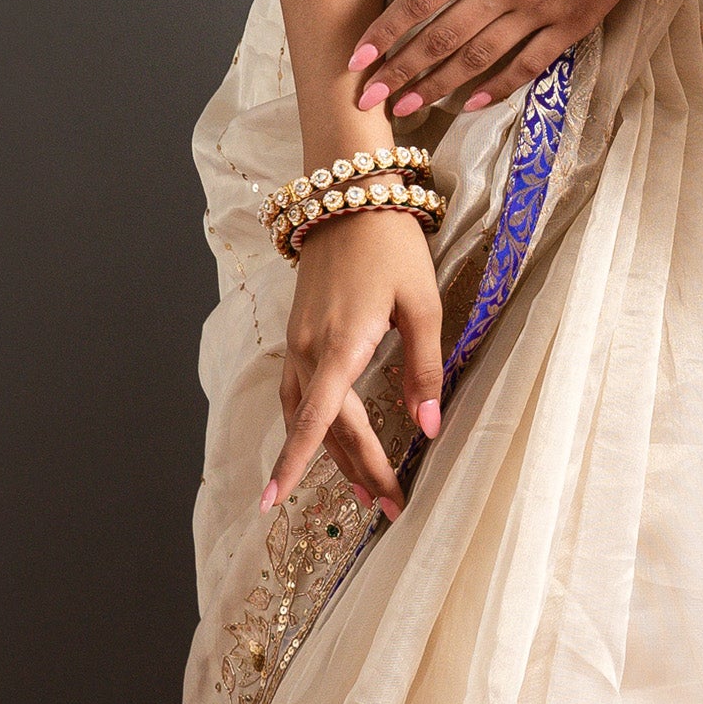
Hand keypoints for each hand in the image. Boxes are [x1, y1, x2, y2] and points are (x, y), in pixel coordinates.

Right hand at [265, 209, 442, 524]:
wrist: (349, 197)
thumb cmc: (392, 247)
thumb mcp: (423, 304)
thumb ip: (424, 368)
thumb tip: (428, 427)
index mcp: (341, 344)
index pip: (316, 420)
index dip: (296, 465)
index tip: (274, 504)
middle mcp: (309, 350)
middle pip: (325, 428)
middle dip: (356, 470)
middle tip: (389, 505)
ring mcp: (297, 343)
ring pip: (306, 415)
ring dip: (331, 455)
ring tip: (364, 489)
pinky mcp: (297, 335)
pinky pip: (296, 394)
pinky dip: (310, 427)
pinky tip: (327, 444)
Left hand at [351, 0, 661, 118]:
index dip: (387, 29)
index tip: (359, 54)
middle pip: (443, 36)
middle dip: (401, 69)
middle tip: (369, 97)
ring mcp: (543, 8)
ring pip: (480, 57)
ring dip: (438, 85)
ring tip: (407, 106)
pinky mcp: (573, 23)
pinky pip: (530, 63)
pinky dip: (499, 86)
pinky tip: (471, 103)